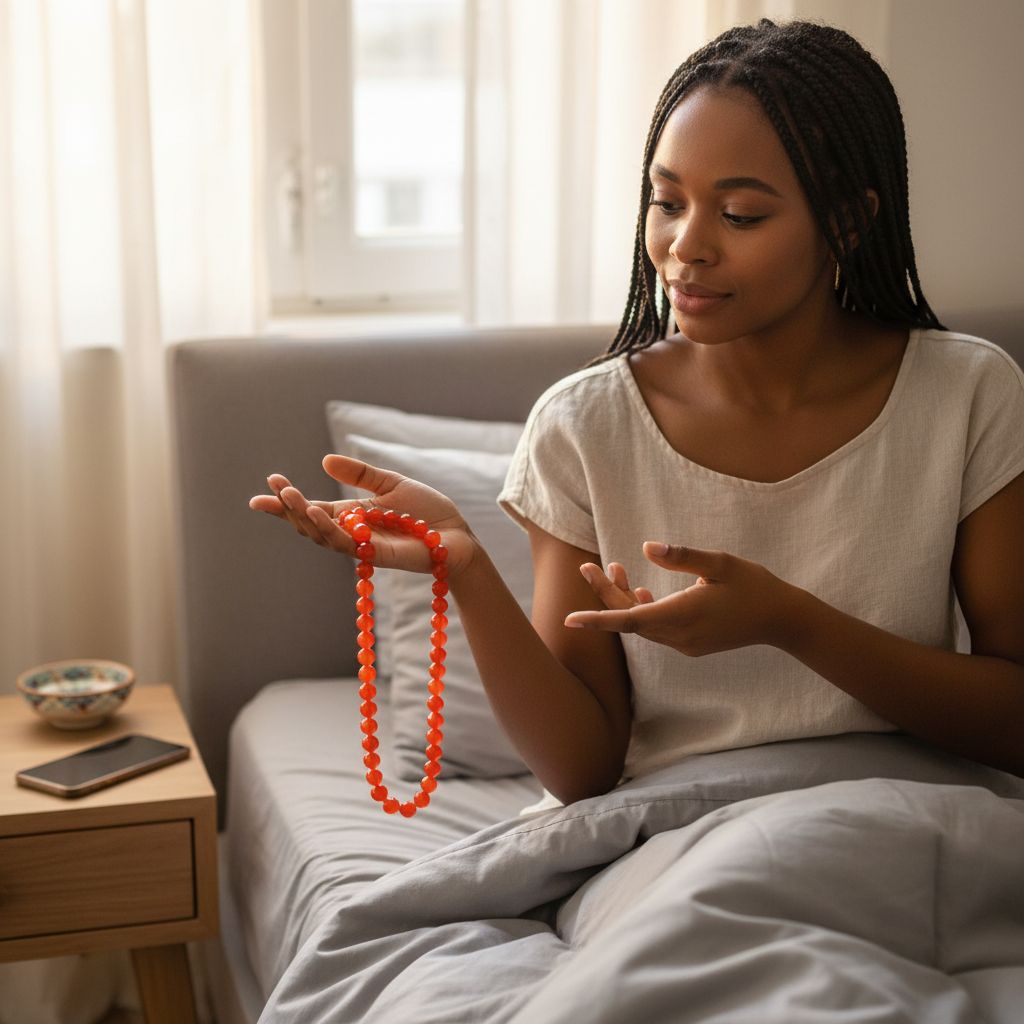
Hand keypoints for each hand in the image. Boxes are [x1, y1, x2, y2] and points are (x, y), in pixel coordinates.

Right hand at [248, 455, 478, 575]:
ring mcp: (363, 546)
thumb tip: (325, 460)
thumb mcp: (390, 482)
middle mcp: (352, 533)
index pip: (312, 509)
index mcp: (352, 516)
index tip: (266, 486)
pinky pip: (347, 545)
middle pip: (310, 525)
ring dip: (304, 517)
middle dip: (289, 508)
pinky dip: (330, 529)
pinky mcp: (377, 555)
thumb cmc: (427, 510)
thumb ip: (360, 473)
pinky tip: (318, 512)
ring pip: (323, 536)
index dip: (287, 502)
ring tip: (290, 497)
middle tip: (276, 489)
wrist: (456, 533)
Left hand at [564, 543, 801, 655]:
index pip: (628, 620)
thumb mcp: (721, 563)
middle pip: (628, 620)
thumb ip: (683, 556)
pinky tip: (641, 592)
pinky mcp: (690, 645)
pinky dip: (642, 611)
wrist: (781, 620)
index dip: (596, 618)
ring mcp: (684, 644)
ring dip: (623, 601)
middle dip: (605, 594)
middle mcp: (679, 635)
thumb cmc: (753, 585)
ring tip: (614, 569)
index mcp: (682, 615)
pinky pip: (655, 630)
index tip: (569, 620)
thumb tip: (647, 547)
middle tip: (587, 566)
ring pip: (641, 625)